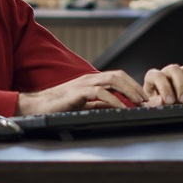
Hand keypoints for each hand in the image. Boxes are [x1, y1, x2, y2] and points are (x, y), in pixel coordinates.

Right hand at [16, 70, 147, 114]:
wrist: (37, 107)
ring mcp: (83, 84)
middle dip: (134, 86)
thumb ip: (98, 103)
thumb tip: (116, 106)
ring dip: (128, 90)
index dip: (132, 85)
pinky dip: (113, 99)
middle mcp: (89, 78)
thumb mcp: (83, 104)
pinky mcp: (77, 92)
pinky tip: (121, 107)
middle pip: (118, 75)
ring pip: (112, 80)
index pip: (116, 77)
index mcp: (91, 80)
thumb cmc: (58, 105)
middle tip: (146, 99)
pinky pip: (99, 92)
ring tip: (138, 102)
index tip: (143, 97)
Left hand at [142, 64, 182, 105]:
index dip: (164, 88)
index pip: (158, 76)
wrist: (164, 106)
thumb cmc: (155, 103)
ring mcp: (179, 73)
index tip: (169, 101)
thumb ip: (154, 103)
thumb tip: (161, 100)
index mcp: (152, 76)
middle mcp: (166, 72)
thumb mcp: (151, 105)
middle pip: (174, 69)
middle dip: (181, 85)